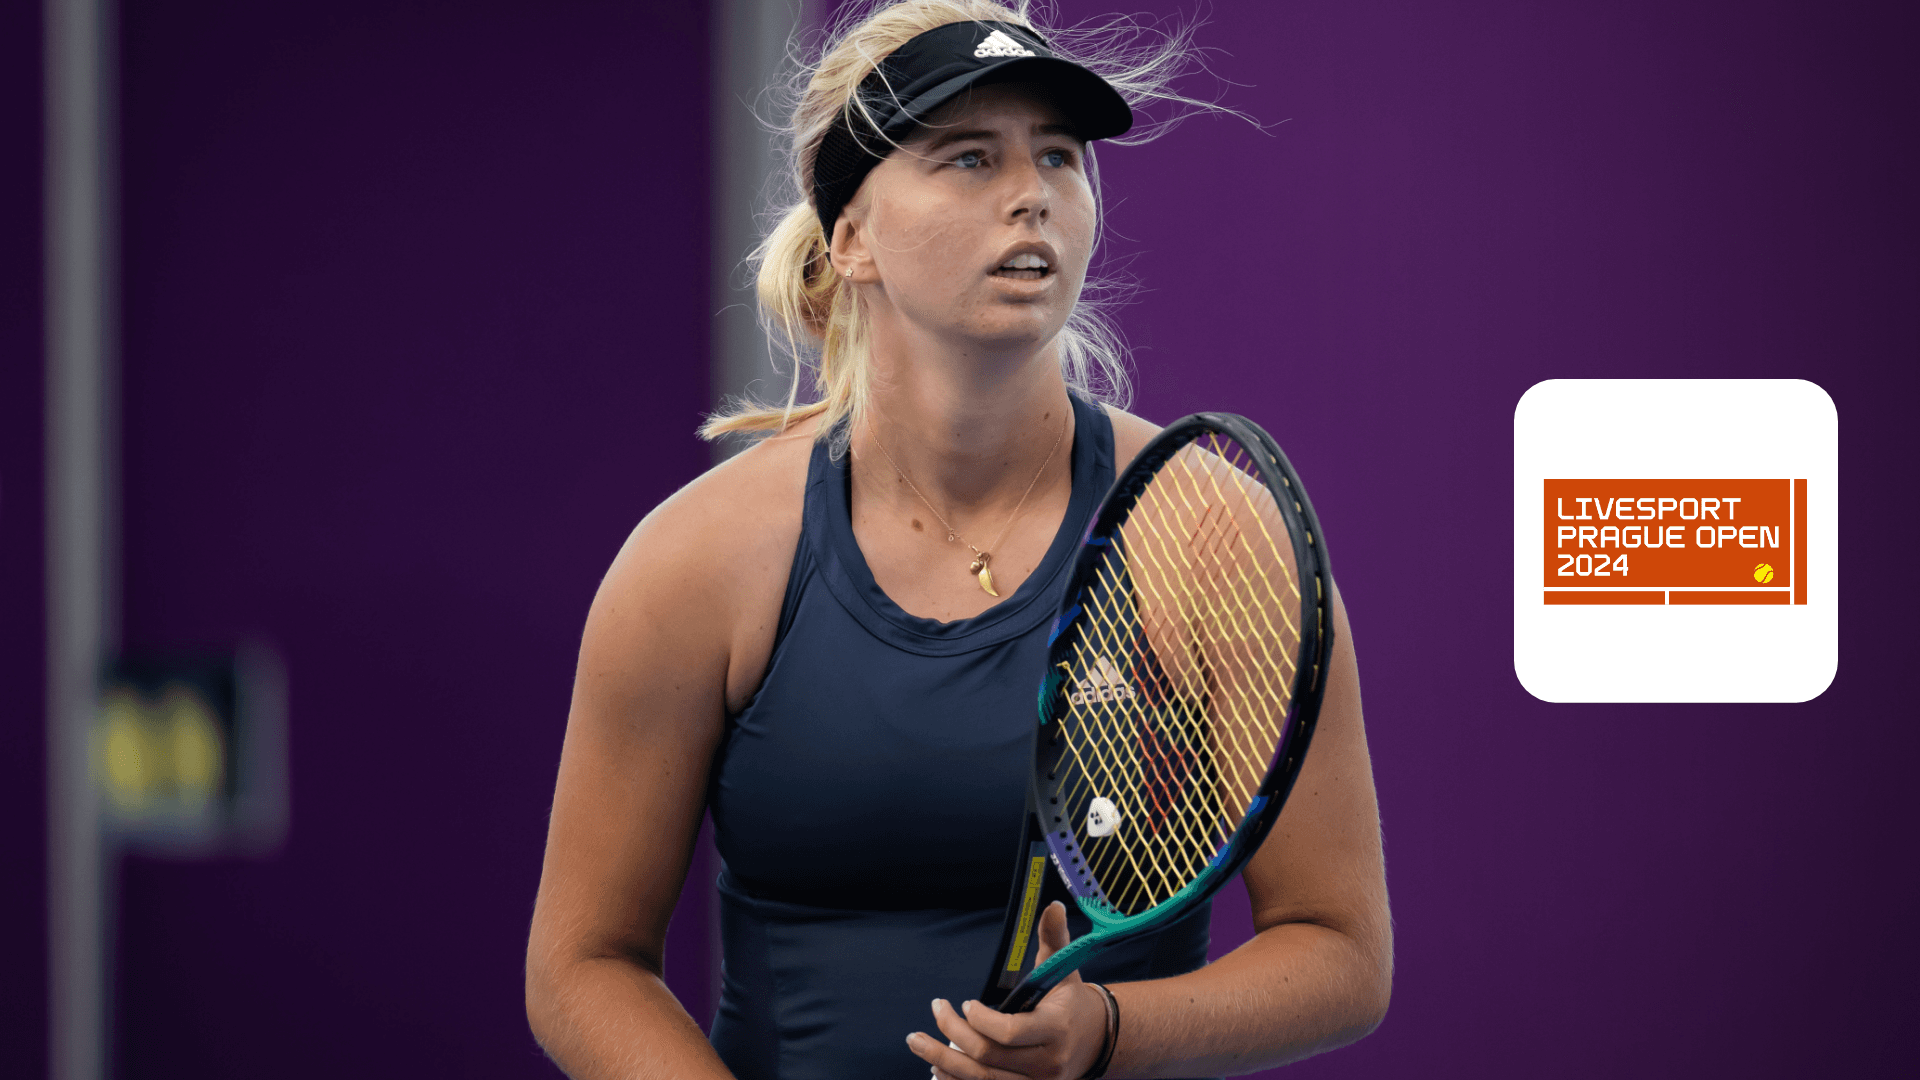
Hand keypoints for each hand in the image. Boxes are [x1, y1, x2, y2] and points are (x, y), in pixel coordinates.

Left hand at [906, 902, 1112, 1079]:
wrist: (1096, 1041)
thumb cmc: (1070, 1001)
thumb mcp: (1064, 969)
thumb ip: (1054, 937)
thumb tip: (1053, 905)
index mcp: (1055, 1030)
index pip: (1009, 1032)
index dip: (980, 1019)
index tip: (965, 1003)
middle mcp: (1047, 1064)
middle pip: (987, 1057)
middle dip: (952, 1033)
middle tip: (936, 1008)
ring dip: (943, 1061)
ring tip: (917, 1041)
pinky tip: (936, 1066)